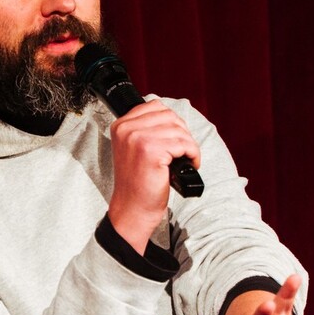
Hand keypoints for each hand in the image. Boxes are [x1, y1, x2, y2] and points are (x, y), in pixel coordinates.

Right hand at [108, 100, 199, 252]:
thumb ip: (146, 129)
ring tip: (185, 160)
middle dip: (182, 133)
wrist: (133, 208)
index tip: (174, 139)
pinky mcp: (152, 151)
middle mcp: (126, 129)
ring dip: (189, 145)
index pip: (155, 106)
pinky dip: (193, 154)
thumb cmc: (137, 182)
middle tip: (182, 151)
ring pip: (179, 129)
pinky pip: (184, 144)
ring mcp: (138, 139)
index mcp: (121, 125)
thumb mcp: (134, 149)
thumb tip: (173, 118)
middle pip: (169, 116)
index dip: (171, 122)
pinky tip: (188, 165)